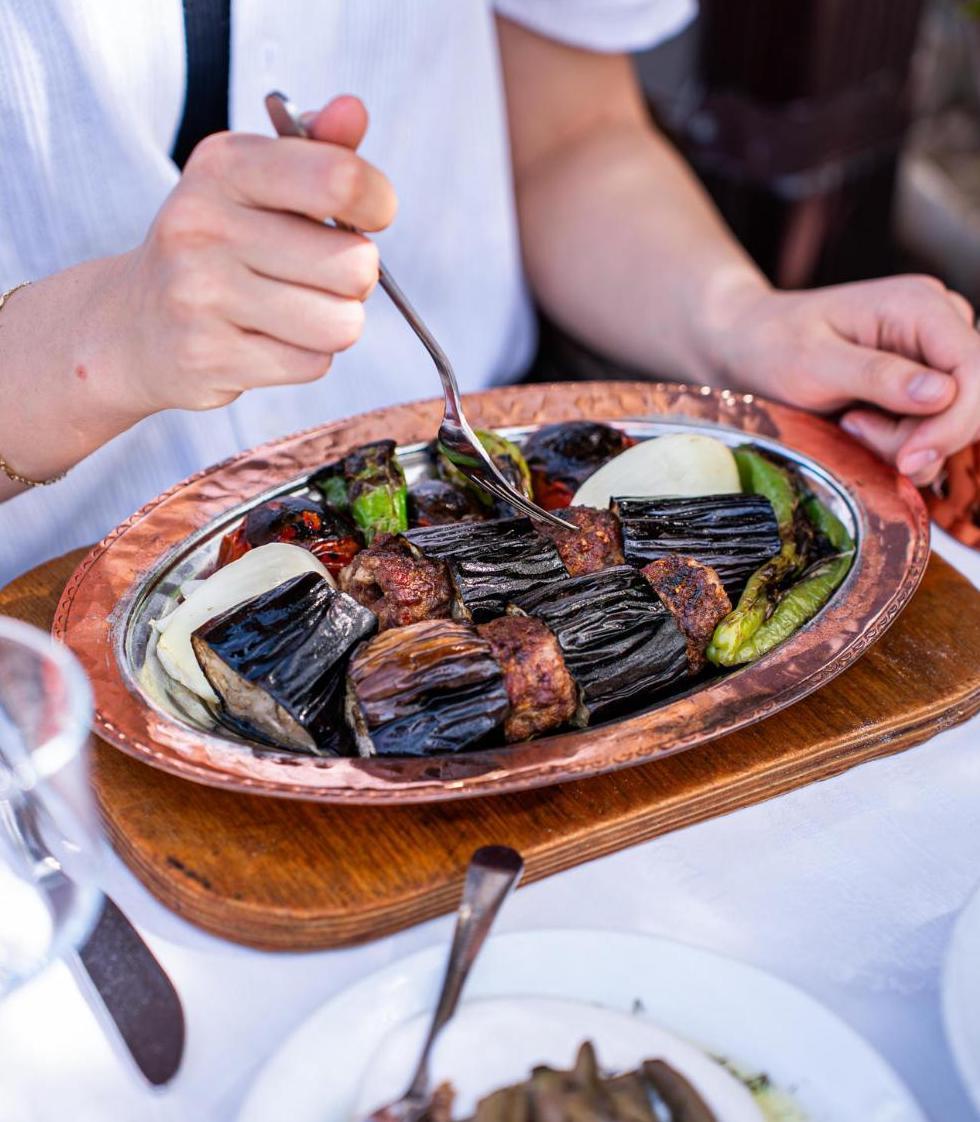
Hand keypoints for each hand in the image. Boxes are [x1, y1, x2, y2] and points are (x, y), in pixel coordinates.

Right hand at [102, 95, 395, 413]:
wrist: (135, 322)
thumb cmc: (218, 246)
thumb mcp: (256, 182)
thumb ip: (318, 150)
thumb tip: (354, 111)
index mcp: (223, 166)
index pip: (340, 179)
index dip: (376, 203)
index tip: (369, 215)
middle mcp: (204, 225)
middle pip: (355, 266)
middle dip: (354, 278)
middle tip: (315, 274)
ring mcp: (201, 294)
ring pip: (341, 325)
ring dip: (334, 323)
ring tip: (295, 309)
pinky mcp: (208, 356)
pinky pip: (312, 364)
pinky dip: (305, 357)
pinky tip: (267, 340)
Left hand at [708, 274, 978, 484]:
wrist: (750, 346)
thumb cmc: (774, 344)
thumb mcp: (814, 362)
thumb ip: (878, 376)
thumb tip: (943, 393)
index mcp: (921, 306)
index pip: (976, 369)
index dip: (954, 423)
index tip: (908, 458)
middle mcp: (940, 327)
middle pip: (972, 403)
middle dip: (920, 437)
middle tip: (855, 428)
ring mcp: (935, 359)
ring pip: (953, 425)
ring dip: (903, 443)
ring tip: (849, 422)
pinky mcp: (923, 388)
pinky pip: (933, 432)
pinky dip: (898, 444)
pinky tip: (858, 426)